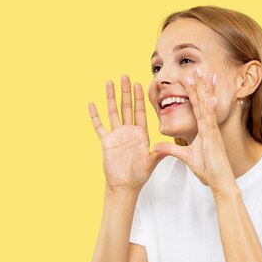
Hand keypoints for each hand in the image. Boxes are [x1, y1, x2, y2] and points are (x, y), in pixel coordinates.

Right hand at [88, 75, 165, 193]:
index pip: (140, 111)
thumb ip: (159, 153)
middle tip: (124, 76)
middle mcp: (128, 131)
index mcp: (141, 133)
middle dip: (126, 92)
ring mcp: (116, 135)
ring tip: (109, 83)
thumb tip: (170, 147)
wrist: (125, 185)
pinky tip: (91, 104)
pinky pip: (99, 126)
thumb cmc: (139, 175)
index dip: (139, 98)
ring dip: (111, 98)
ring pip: (113, 112)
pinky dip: (95, 116)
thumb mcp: (152, 163)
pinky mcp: (106, 141)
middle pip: (126, 107)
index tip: (139, 83)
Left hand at [152, 68, 235, 193]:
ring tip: (206, 76)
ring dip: (206, 92)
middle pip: (203, 102)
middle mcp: (209, 127)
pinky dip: (211, 110)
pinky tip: (211, 98)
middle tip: (198, 69)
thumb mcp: (185, 156)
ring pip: (208, 108)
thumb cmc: (208, 169)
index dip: (193, 92)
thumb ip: (171, 149)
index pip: (197, 106)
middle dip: (201, 86)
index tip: (190, 78)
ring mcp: (212, 132)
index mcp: (204, 129)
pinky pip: (211, 123)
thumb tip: (156, 145)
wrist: (220, 181)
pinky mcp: (213, 139)